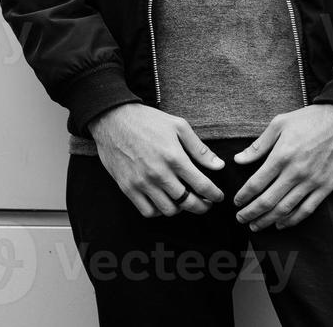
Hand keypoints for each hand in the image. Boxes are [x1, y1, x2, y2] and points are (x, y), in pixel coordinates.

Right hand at [88, 103, 225, 216]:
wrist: (113, 120)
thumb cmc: (148, 121)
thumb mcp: (179, 126)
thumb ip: (199, 149)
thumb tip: (218, 165)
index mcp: (174, 157)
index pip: (201, 185)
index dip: (214, 194)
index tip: (218, 197)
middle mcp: (159, 173)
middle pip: (187, 202)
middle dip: (202, 206)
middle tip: (206, 203)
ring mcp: (142, 183)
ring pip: (169, 210)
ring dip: (181, 209)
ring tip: (184, 200)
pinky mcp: (128, 188)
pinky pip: (147, 211)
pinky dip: (159, 211)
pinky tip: (164, 201)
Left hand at [232, 104, 332, 230]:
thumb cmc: (311, 119)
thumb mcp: (280, 123)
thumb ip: (259, 145)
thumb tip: (239, 160)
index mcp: (282, 155)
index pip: (256, 184)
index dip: (243, 196)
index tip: (236, 202)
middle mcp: (295, 172)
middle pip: (268, 201)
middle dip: (251, 213)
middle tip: (241, 219)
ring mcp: (312, 181)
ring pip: (285, 209)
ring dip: (268, 220)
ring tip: (256, 226)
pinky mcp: (327, 186)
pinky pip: (307, 209)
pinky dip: (292, 220)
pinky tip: (282, 224)